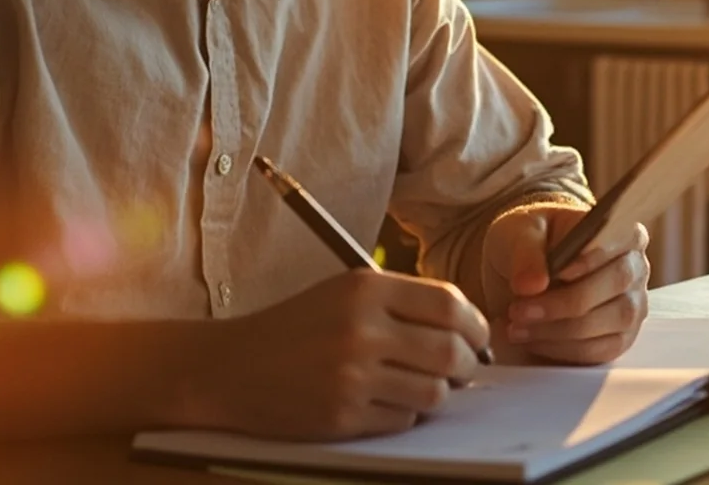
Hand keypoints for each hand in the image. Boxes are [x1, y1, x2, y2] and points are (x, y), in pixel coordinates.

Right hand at [187, 270, 488, 439]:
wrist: (230, 367)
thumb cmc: (297, 328)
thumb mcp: (345, 294)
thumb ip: (404, 304)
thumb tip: (469, 333)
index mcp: (365, 288)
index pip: (449, 305)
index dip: (476, 326)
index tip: (478, 338)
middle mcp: (360, 329)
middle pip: (451, 352)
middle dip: (467, 365)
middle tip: (462, 369)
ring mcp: (350, 376)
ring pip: (433, 392)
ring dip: (436, 393)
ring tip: (418, 385)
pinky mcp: (341, 416)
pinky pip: (403, 420)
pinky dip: (403, 414)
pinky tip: (382, 401)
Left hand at [480, 204, 649, 364]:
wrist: (526, 272)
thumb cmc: (530, 242)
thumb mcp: (519, 232)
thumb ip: (526, 252)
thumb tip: (532, 285)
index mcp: (619, 230)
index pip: (622, 239)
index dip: (594, 257)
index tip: (559, 272)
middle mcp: (634, 267)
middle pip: (616, 284)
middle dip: (565, 302)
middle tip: (520, 309)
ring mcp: (631, 305)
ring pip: (610, 322)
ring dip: (559, 330)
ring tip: (518, 327)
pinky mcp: (619, 338)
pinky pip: (601, 351)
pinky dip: (563, 350)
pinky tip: (533, 341)